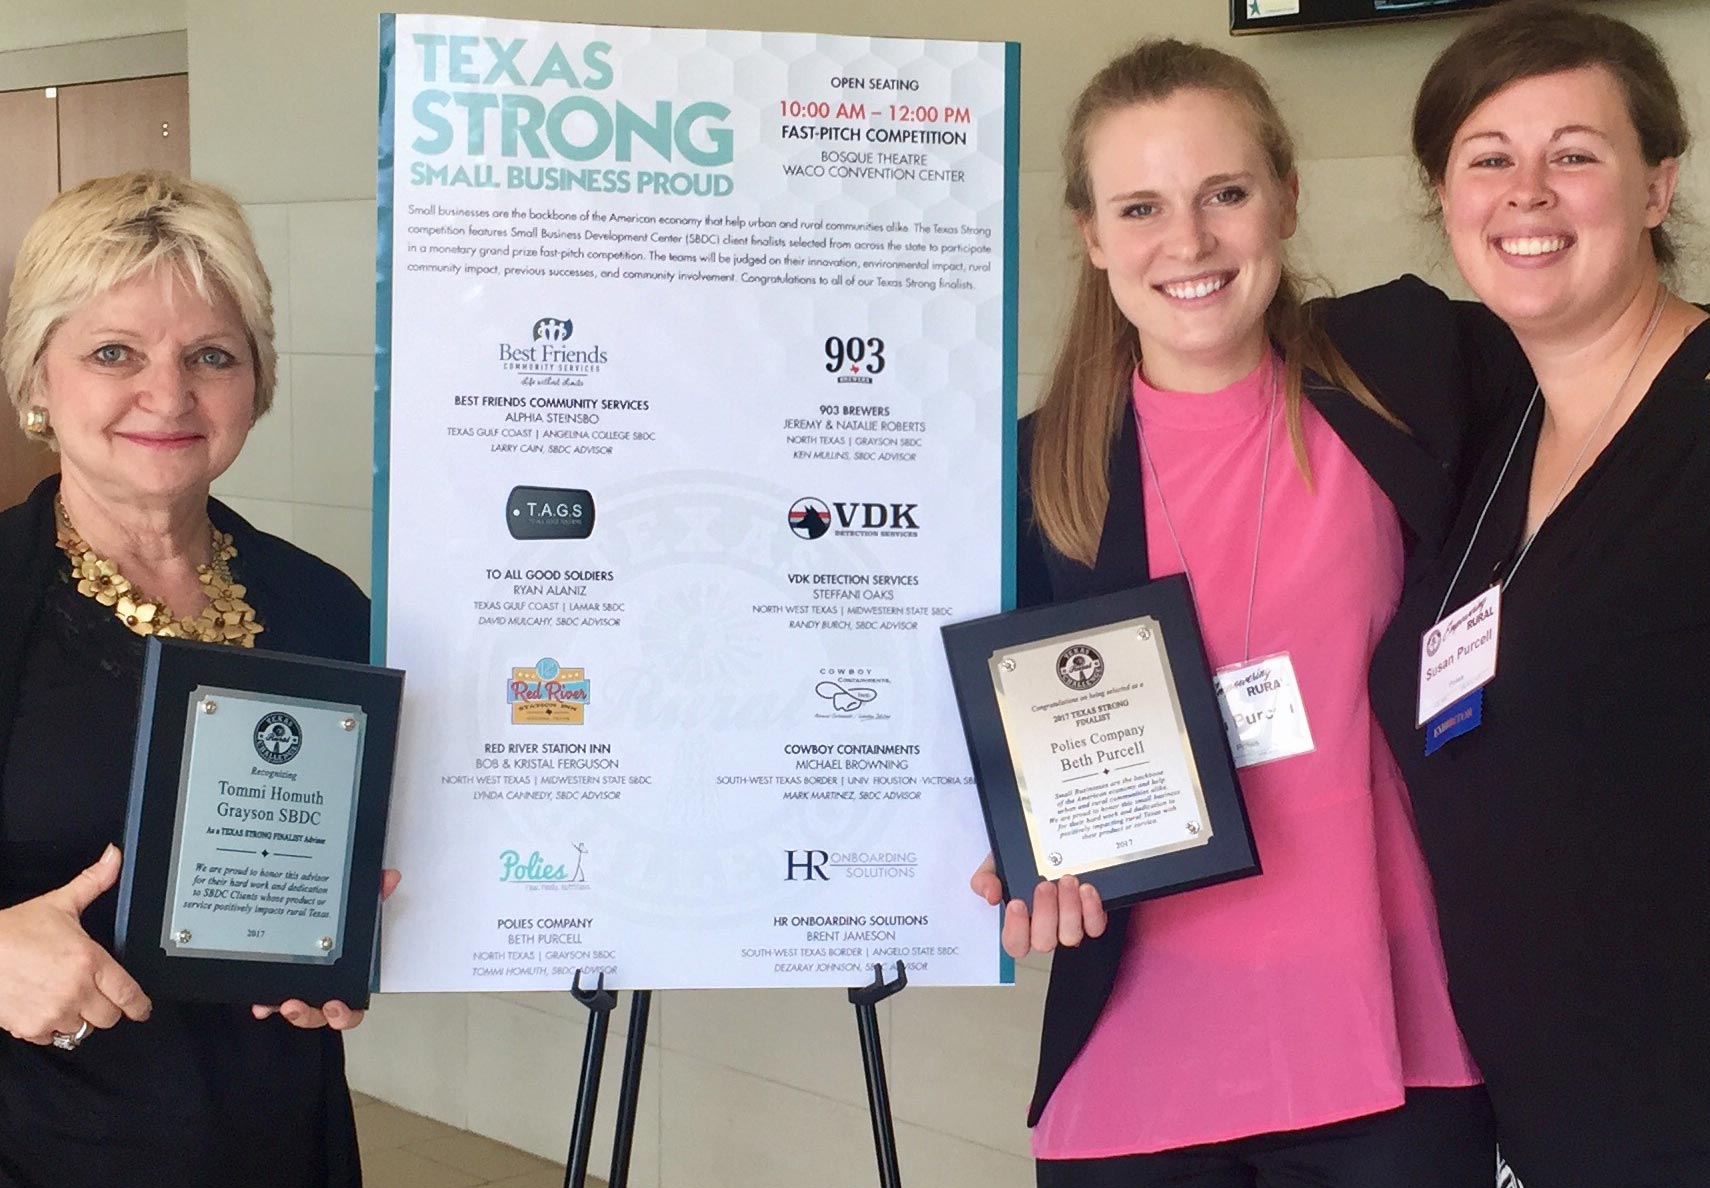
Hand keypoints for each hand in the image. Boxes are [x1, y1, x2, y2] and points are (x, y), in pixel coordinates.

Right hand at [0, 844, 152, 1043]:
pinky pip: (53, 1038)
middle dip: (105, 1007)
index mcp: (89, 961)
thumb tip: (114, 858)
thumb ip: (93, 883)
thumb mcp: (59, 903)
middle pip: (108, 1017)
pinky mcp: (30, 1029)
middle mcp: (75, 990)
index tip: (142, 1009)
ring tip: (64, 996)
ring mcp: (53, 1013)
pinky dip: (51, 1028)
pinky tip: (44, 1006)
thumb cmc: (13, 930)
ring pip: (82, 1030)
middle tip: (92, 994)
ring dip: (77, 1017)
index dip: (140, 1005)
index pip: (128, 994)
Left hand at [252, 868, 400, 1030]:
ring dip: (298, 1013)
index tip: (336, 1005)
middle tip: (317, 1006)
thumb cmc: (332, 927)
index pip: (351, 1003)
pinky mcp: (277, 987)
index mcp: (345, 976)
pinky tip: (261, 1004)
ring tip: (289, 1005)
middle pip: (325, 1014)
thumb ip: (373, 894)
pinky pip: (271, 1003)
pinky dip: (267, 1004)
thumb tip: (389, 878)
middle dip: (319, 1014)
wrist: (297, 915)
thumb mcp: (353, 909)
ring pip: (300, 1012)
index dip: (345, 1011)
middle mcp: (323, 989)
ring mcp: (299, 991)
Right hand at [969, 852, 1106, 959]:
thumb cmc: (1020, 861)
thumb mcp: (995, 864)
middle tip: (1045, 885)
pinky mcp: (1091, 918)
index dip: (1016, 929)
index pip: (1015, 944)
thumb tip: (991, 895)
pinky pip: (1094, 926)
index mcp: (1019, 923)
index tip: (1017, 902)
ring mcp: (1069, 926)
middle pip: (1044, 942)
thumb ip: (985, 879)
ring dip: (1069, 909)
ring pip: (1071, 936)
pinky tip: (1086, 889)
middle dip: (1045, 913)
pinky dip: (1091, 910)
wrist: (1047, 842)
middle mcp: (1045, 930)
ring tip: (1067, 880)